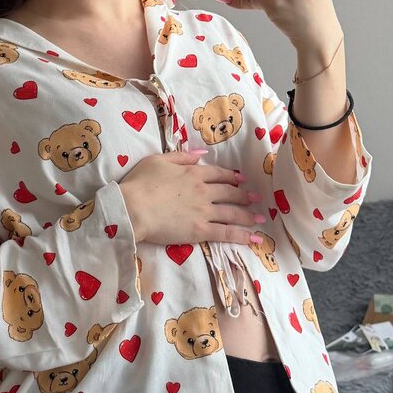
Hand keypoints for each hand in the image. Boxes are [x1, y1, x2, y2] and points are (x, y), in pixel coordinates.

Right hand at [119, 151, 264, 246]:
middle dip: (244, 195)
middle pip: (229, 193)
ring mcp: (204, 211)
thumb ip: (181, 156)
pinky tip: (255, 239)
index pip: (218, 174)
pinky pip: (226, 233)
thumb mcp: (158, 160)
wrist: (133, 207)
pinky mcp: (200, 230)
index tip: (241, 179)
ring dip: (248, 215)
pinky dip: (242, 236)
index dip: (231, 176)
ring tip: (259, 218)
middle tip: (255, 198)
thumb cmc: (140, 183)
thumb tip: (201, 154)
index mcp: (193, 173)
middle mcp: (203, 191)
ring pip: (232, 213)